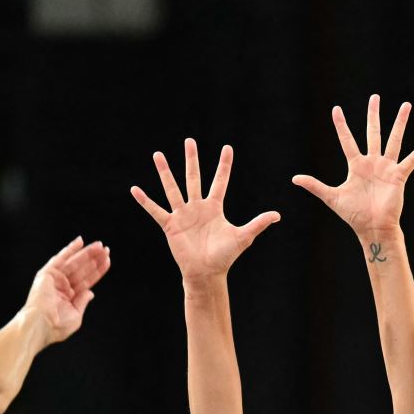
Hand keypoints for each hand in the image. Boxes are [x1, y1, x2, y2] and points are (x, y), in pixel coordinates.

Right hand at [23, 237, 110, 342]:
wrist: (41, 325)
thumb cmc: (56, 326)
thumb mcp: (76, 315)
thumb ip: (82, 301)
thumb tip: (90, 292)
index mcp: (68, 297)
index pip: (86, 280)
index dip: (97, 271)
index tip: (107, 261)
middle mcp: (62, 286)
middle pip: (82, 269)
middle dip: (94, 259)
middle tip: (106, 249)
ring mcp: (55, 279)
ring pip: (74, 262)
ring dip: (87, 253)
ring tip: (100, 246)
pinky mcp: (48, 273)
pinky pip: (60, 258)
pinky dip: (70, 249)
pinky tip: (80, 241)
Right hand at [131, 140, 279, 280]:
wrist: (207, 273)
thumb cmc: (225, 256)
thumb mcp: (243, 237)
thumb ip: (258, 224)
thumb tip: (278, 215)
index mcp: (214, 207)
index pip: (220, 181)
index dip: (224, 165)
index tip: (227, 148)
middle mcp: (197, 207)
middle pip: (193, 178)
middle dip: (192, 159)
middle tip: (189, 141)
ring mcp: (182, 215)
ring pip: (172, 188)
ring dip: (165, 172)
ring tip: (157, 155)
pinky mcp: (170, 225)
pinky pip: (156, 211)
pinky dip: (145, 201)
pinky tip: (135, 190)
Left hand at [292, 95, 413, 235]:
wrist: (372, 228)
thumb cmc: (354, 215)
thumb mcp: (331, 197)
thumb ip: (315, 185)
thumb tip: (294, 179)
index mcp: (356, 166)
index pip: (347, 140)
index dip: (341, 126)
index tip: (336, 110)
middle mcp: (372, 163)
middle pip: (373, 132)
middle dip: (373, 114)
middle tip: (374, 96)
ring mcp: (387, 168)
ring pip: (394, 140)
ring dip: (400, 123)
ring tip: (406, 105)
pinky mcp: (398, 176)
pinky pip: (412, 160)